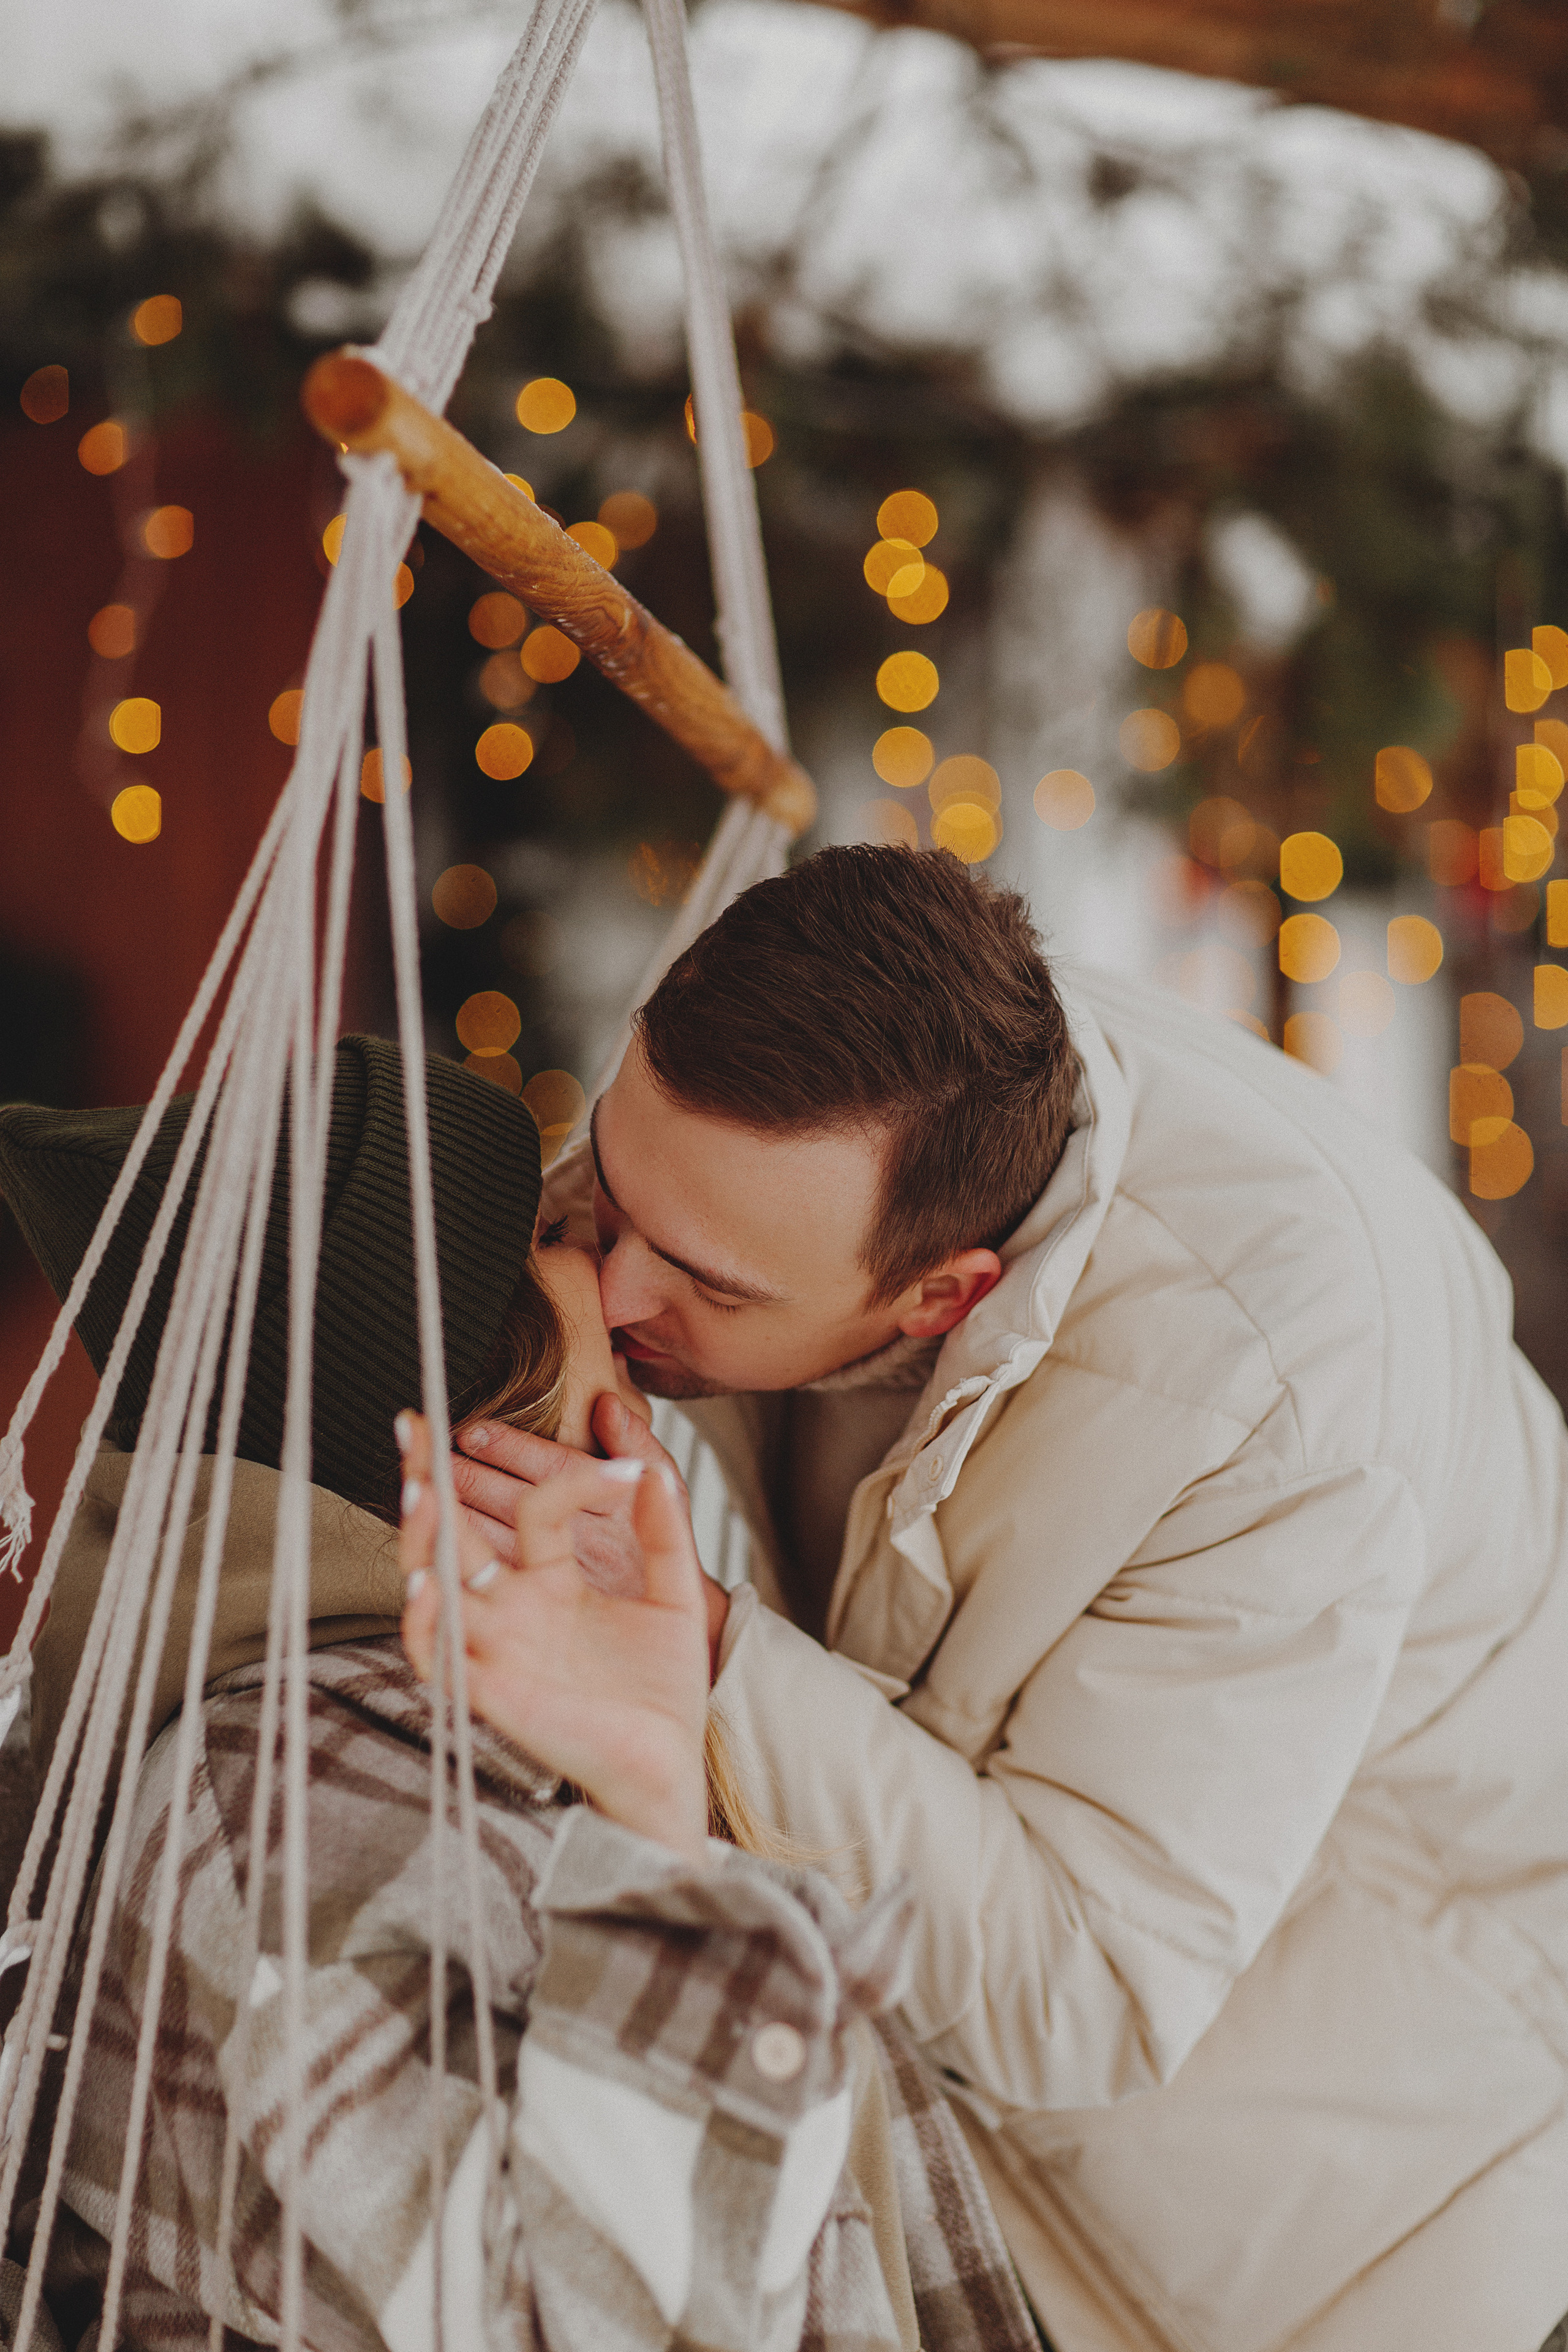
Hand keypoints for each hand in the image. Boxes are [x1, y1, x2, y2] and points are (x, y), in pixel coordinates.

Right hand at [397, 1412, 711, 1861]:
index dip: (566, 1474)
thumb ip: (665, 1528)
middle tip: (413, 1422)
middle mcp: (514, 1607)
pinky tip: (429, 1582)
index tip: (625, 1462)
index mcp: (553, 1578)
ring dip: (422, 1538)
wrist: (669, 1764)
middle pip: (457, 1532)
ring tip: (420, 1489)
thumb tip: (652, 1463)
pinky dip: (429, 1620)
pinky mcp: (492, 1692)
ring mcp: (498, 1646)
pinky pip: (440, 1655)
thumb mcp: (674, 1593)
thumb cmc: (662, 1688)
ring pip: (436, 1583)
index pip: (537, 1506)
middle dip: (429, 1479)